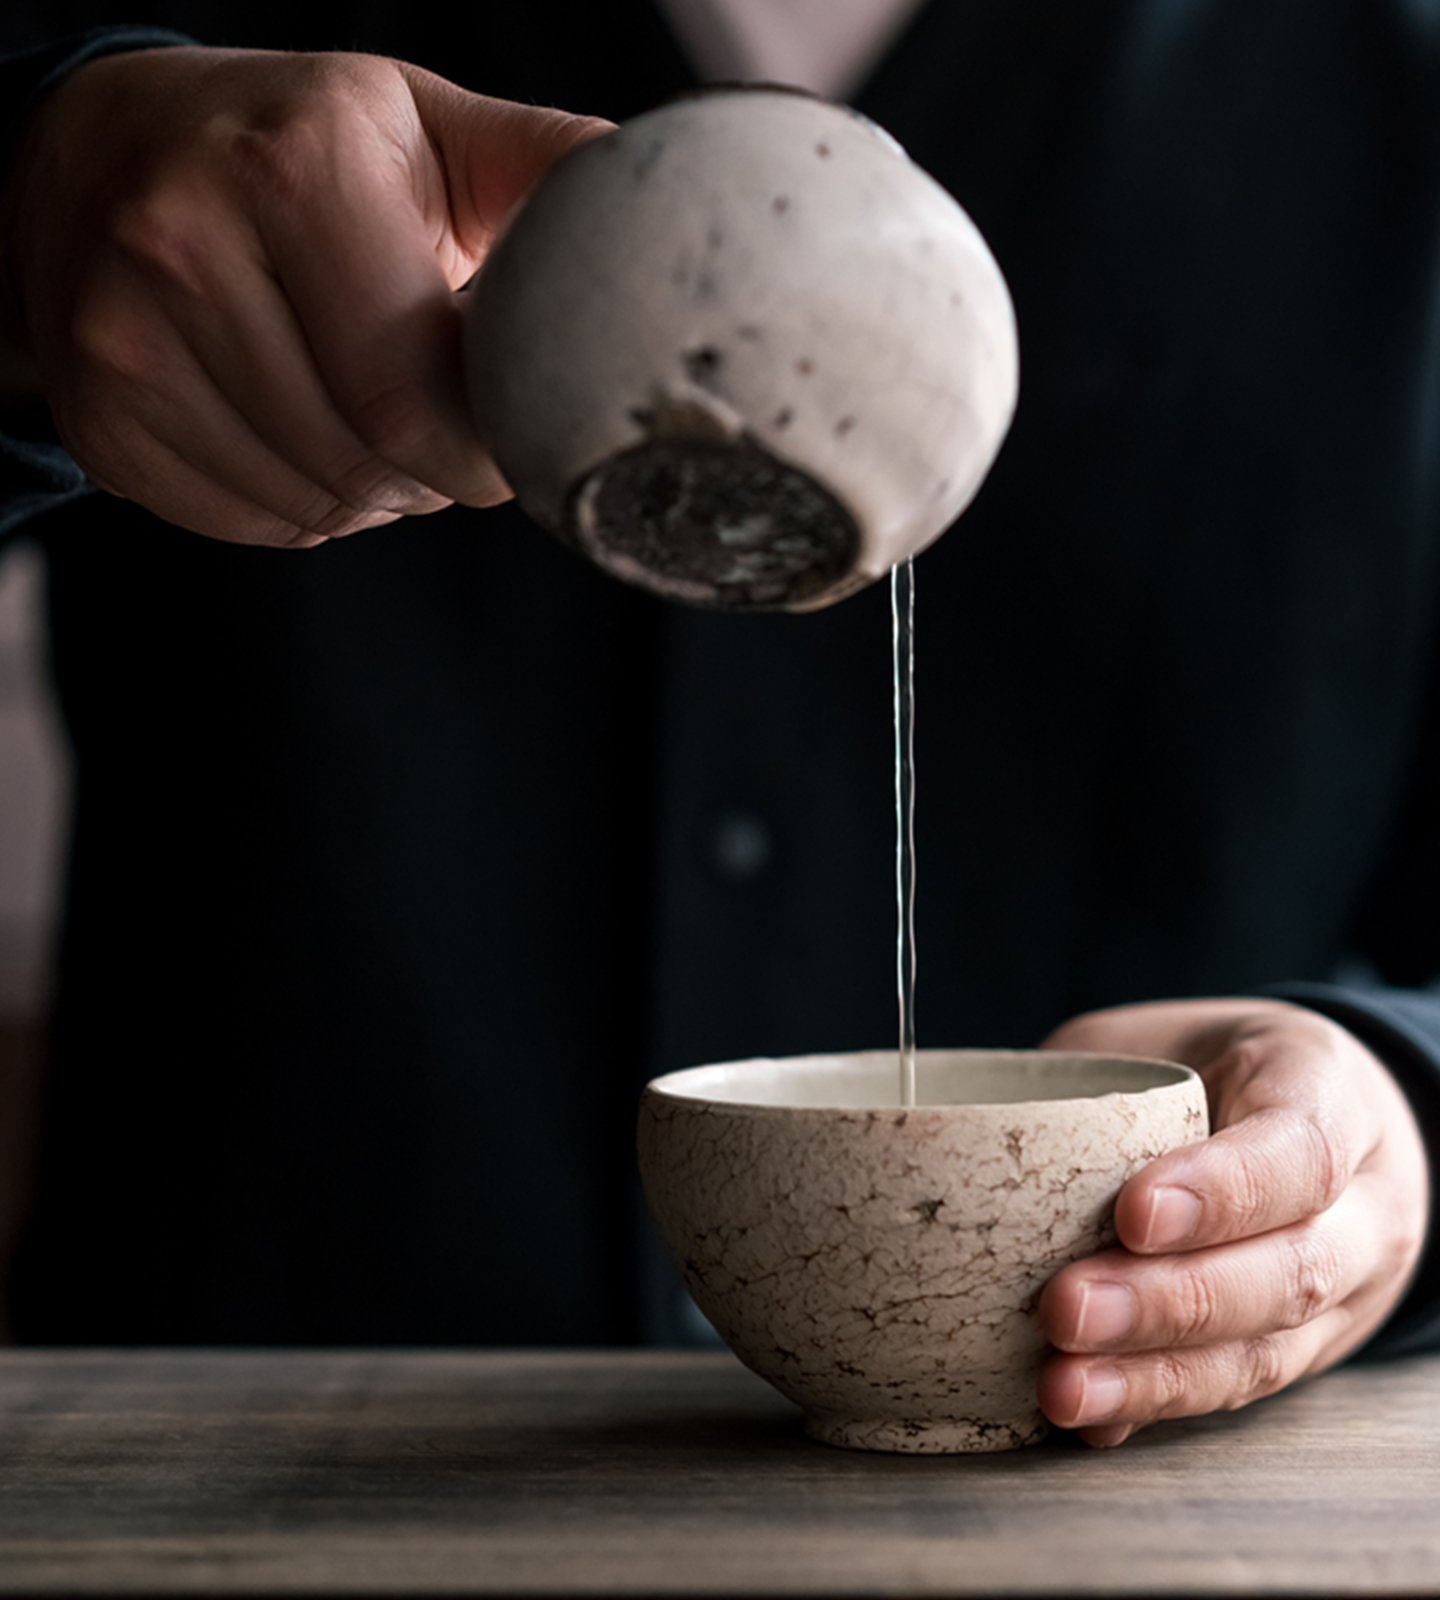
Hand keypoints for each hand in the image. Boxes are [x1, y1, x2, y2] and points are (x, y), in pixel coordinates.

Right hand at [0, 47, 610, 545]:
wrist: (98, 157)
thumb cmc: (296, 145)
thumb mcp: (423, 125)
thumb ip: (546, 169)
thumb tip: (673, 204)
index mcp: (296, 167)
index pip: (416, 394)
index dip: (485, 450)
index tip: (512, 442)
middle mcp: (185, 245)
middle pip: (367, 463)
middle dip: (436, 473)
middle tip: (449, 427)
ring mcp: (123, 340)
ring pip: (315, 505)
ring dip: (377, 493)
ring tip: (373, 415)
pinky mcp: (100, 420)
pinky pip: (253, 525)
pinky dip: (305, 507)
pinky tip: (304, 432)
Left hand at [1035, 997, 1429, 1445]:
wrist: (1325, 1120)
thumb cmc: (1215, 1067)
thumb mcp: (1165, 1040)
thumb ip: (1091, 1083)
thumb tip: (955, 1136)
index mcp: (1327, 1096)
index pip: (1296, 1151)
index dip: (1221, 1191)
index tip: (1132, 1214)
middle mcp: (1358, 1207)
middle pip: (1285, 1272)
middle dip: (1167, 1303)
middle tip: (1065, 1310)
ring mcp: (1344, 1293)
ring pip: (1263, 1352)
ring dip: (1155, 1379)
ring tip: (1064, 1389)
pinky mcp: (1301, 1352)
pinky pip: (1234, 1391)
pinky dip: (1153, 1406)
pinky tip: (1089, 1418)